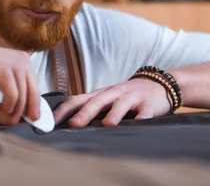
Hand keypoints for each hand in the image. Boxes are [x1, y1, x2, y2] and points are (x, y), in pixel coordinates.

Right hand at [0, 37, 39, 125]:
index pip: (19, 61)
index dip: (32, 85)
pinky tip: (5, 110)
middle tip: (29, 116)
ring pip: (18, 67)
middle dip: (32, 91)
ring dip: (22, 96)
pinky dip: (11, 94)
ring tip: (10, 115)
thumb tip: (20, 115)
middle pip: (23, 62)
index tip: (32, 111)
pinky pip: (4, 75)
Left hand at [53, 78, 171, 127]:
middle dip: (85, 113)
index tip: (52, 122)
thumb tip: (64, 124)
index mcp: (100, 94)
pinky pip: (145, 110)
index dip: (64, 110)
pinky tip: (140, 122)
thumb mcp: (106, 99)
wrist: (157, 84)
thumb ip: (89, 108)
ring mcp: (131, 97)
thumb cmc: (125, 96)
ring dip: (114, 113)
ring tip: (108, 124)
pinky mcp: (148, 103)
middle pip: (97, 101)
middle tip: (74, 124)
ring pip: (121, 103)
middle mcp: (113, 93)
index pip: (78, 99)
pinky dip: (143, 116)